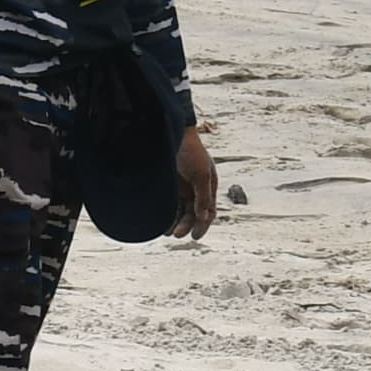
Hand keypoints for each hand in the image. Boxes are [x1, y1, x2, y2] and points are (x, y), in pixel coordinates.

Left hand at [171, 124, 219, 240]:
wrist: (170, 133)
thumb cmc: (190, 151)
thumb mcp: (201, 174)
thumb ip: (203, 196)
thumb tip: (205, 217)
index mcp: (208, 184)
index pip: (209, 210)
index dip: (203, 225)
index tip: (195, 237)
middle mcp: (196, 188)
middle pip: (194, 213)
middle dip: (187, 225)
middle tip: (177, 234)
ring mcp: (181, 187)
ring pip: (180, 211)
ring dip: (176, 223)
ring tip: (167, 232)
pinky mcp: (169, 185)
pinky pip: (169, 204)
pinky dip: (167, 215)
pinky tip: (161, 223)